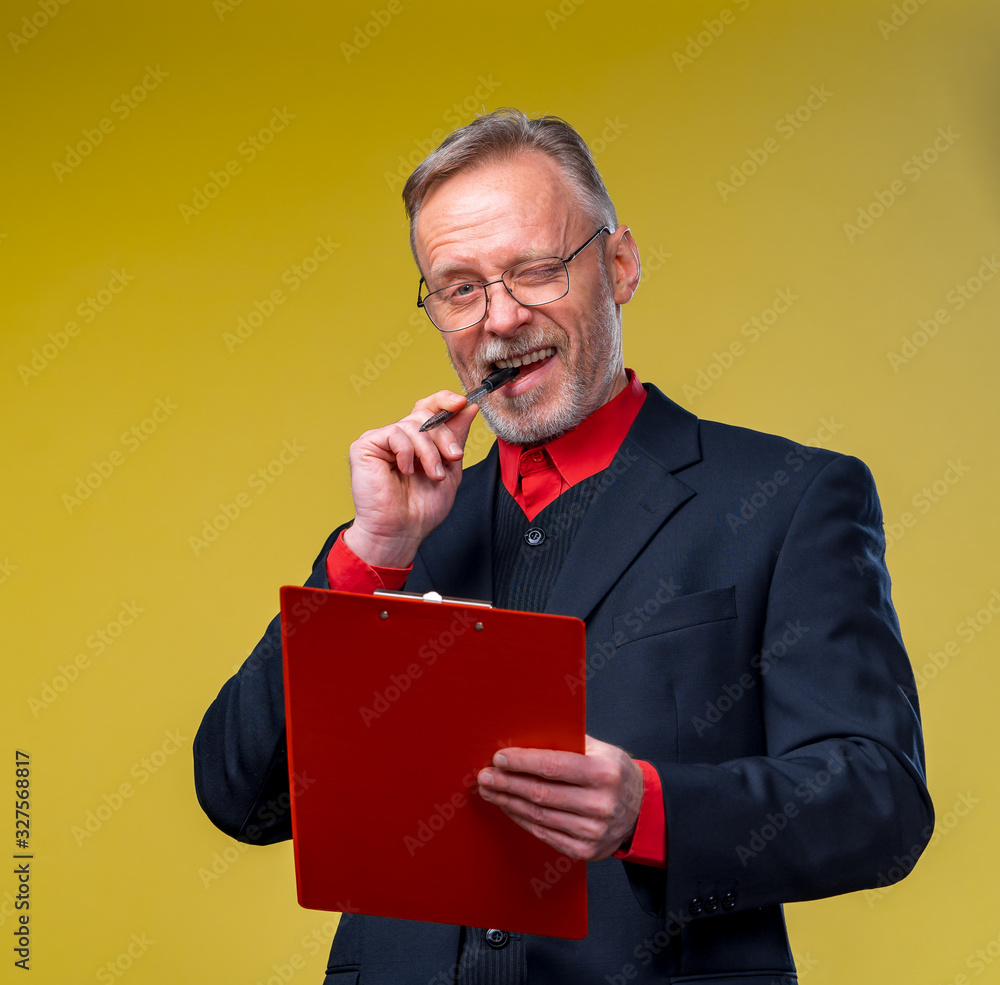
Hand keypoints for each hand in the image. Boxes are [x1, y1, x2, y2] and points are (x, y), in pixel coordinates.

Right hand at [343, 391, 478, 567]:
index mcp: (417, 441)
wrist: (403, 531)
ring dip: (430, 452)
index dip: (445, 400)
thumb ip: (456, 437)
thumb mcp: (450, 468)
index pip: (429, 408)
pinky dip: (407, 453)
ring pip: (412, 425)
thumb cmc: (422, 508)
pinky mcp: (365, 446)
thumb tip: (468, 408)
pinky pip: (394, 434)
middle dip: (444, 435)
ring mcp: (381, 440)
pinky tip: (405, 471)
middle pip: (425, 414)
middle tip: (453, 457)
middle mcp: (398, 437)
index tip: (463, 402)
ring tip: (433, 474)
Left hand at [477, 735, 643, 860]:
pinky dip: (522, 819)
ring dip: (508, 802)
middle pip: (541, 793)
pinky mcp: (585, 850)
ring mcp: (593, 831)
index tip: (499, 757)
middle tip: (484, 775)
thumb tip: (525, 734)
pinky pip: (544, 834)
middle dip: (507, 783)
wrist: (642, 811)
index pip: (553, 766)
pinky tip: (508, 807)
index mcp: (604, 773)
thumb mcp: (601, 750)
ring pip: (539, 815)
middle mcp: (600, 804)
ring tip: (489, 790)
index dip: (522, 762)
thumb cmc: (614, 772)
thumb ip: (568, 742)